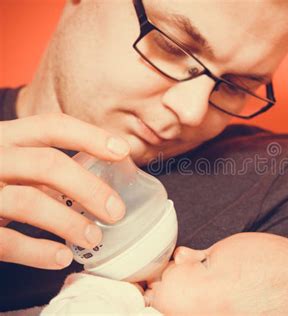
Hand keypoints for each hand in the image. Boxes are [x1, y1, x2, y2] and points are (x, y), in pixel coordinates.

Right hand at [0, 113, 129, 268]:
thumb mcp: (10, 162)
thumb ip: (41, 167)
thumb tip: (98, 184)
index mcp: (5, 138)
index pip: (52, 126)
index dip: (90, 136)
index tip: (123, 151)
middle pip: (47, 164)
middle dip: (89, 188)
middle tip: (116, 211)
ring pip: (29, 201)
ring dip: (68, 222)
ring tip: (94, 238)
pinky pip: (4, 240)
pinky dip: (37, 251)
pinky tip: (61, 257)